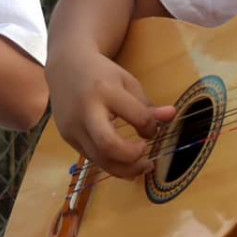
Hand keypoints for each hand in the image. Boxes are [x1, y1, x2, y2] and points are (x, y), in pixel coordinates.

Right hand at [45, 42, 176, 179]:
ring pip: (99, 160)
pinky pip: (92, 158)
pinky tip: (123, 161)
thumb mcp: (127, 82)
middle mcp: (85, 110)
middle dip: (132, 158)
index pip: (137, 117)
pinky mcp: (68, 137)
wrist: (65, 67)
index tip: (153, 129)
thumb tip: (172, 116)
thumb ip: (147, 104)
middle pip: (108, 146)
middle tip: (147, 158)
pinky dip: (111, 163)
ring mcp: (73, 126)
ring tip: (141, 167)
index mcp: (104, 91)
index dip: (151, 127)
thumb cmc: (100, 74)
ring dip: (124, 169)